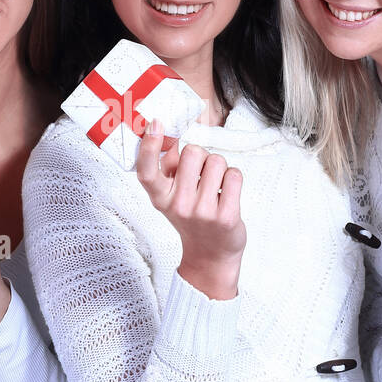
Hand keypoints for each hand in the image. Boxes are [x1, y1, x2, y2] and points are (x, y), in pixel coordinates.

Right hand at [135, 119, 245, 300]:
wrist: (211, 256)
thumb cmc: (192, 219)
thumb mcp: (172, 197)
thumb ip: (170, 169)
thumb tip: (172, 138)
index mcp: (160, 198)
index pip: (147, 171)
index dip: (149, 146)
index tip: (156, 124)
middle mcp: (178, 205)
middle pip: (192, 152)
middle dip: (201, 157)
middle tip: (201, 176)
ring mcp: (202, 212)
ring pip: (217, 161)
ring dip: (220, 169)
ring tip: (215, 188)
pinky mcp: (226, 217)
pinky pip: (234, 175)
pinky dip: (234, 179)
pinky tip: (227, 195)